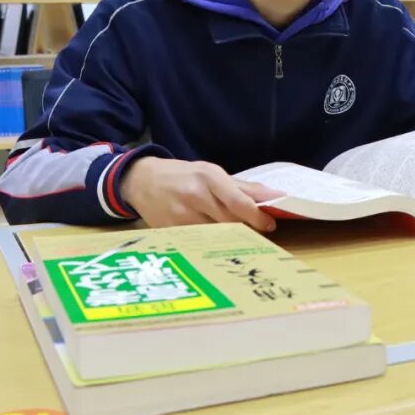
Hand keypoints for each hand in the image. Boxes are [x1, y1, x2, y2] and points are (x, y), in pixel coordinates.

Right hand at [120, 157, 283, 231]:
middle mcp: (195, 196)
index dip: (257, 216)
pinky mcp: (172, 232)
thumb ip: (243, 186)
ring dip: (231, 238)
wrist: (141, 180)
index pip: (239, 202)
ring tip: (239, 237)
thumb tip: (274, 196)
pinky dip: (211, 243)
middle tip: (259, 232)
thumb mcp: (210, 172)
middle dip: (247, 228)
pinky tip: (216, 243)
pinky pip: (199, 241)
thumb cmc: (182, 175)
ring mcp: (181, 217)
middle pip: (230, 221)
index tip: (271, 224)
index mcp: (208, 177)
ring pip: (216, 234)